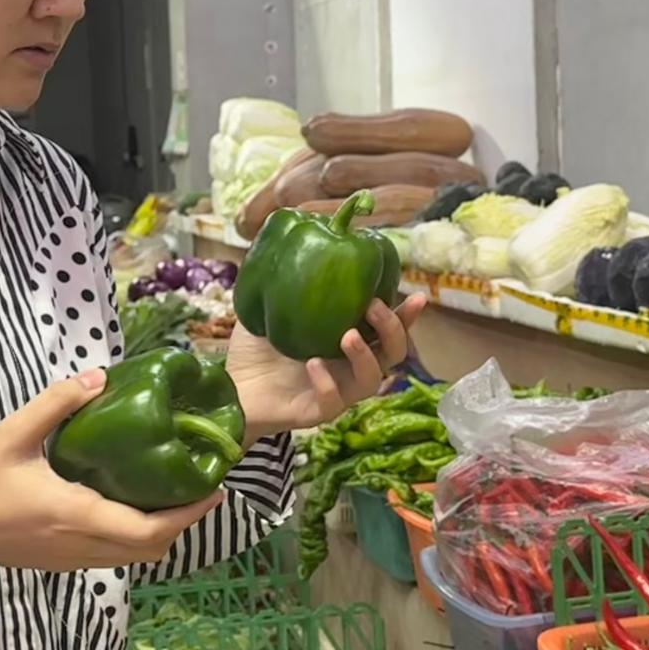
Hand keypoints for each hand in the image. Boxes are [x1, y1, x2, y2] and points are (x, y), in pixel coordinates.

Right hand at [0, 369, 224, 571]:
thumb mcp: (12, 434)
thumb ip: (56, 403)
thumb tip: (100, 377)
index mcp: (75, 514)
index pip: (147, 530)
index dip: (189, 516)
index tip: (216, 490)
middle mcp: (81, 545)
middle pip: (151, 550)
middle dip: (183, 523)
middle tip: (201, 488)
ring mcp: (72, 559)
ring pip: (133, 558)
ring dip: (161, 532)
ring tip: (176, 494)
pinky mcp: (61, 562)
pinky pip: (113, 557)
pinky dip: (135, 537)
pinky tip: (135, 505)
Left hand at [228, 294, 426, 437]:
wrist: (230, 389)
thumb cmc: (254, 350)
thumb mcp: (270, 307)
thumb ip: (287, 281)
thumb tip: (291, 237)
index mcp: (347, 342)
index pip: (385, 328)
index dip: (406, 315)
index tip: (418, 296)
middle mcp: (349, 367)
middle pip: (392, 353)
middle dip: (392, 329)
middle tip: (373, 307)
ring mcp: (338, 391)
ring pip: (371, 379)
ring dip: (365, 356)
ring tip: (346, 336)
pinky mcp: (319, 412)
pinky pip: (334, 401)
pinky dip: (328, 382)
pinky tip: (312, 365)